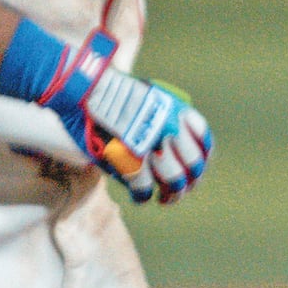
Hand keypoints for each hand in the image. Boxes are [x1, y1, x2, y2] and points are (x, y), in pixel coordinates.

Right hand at [6, 22, 214, 204]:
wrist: (83, 88)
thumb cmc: (107, 90)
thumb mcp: (146, 95)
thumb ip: (160, 117)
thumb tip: (169, 143)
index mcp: (176, 109)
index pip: (203, 140)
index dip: (202, 159)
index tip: (195, 169)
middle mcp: (171, 127)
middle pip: (193, 166)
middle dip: (188, 182)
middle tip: (178, 190)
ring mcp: (153, 146)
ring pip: (174, 181)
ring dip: (172, 195)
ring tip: (165, 199)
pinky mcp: (132, 162)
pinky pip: (144, 189)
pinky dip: (142, 196)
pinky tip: (140, 197)